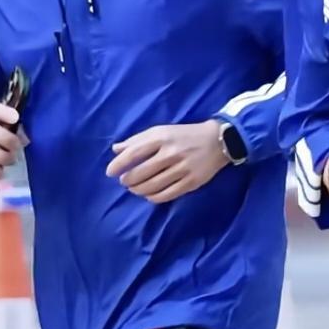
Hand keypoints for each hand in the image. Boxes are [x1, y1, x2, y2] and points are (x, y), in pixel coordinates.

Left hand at [106, 119, 228, 203]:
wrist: (218, 141)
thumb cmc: (184, 135)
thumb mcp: (161, 131)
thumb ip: (138, 140)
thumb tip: (116, 149)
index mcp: (162, 137)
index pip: (134, 152)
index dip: (119, 164)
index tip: (110, 172)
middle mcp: (171, 153)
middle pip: (141, 173)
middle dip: (128, 180)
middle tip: (124, 181)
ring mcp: (182, 169)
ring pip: (152, 186)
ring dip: (139, 190)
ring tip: (134, 188)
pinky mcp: (191, 182)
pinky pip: (167, 195)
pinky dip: (153, 197)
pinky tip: (149, 195)